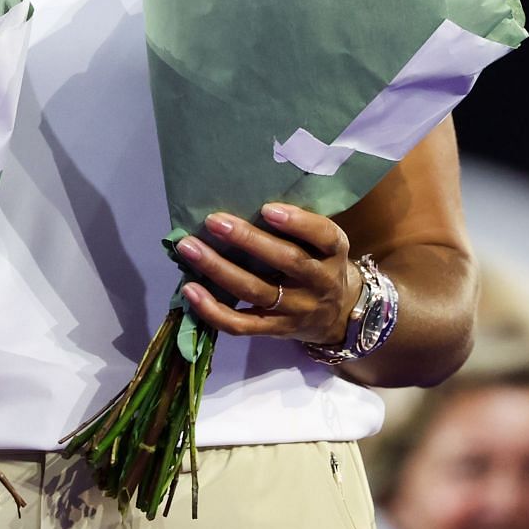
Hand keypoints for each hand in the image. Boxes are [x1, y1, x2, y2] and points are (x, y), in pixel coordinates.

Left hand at [173, 204, 362, 345]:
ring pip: (256, 290)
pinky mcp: (274, 330)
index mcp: (333, 253)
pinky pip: (241, 324)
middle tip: (214, 220)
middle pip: (287, 261)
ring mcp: (296, 310)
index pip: (324, 236)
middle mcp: (319, 282)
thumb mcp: (324, 245)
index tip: (268, 208)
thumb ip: (300, 227)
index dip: (298, 223)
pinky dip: (213, 309)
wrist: (338, 315)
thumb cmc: (320, 264)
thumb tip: (246, 198)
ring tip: (190, 248)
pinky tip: (191, 290)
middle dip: (248, 240)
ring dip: (219, 269)